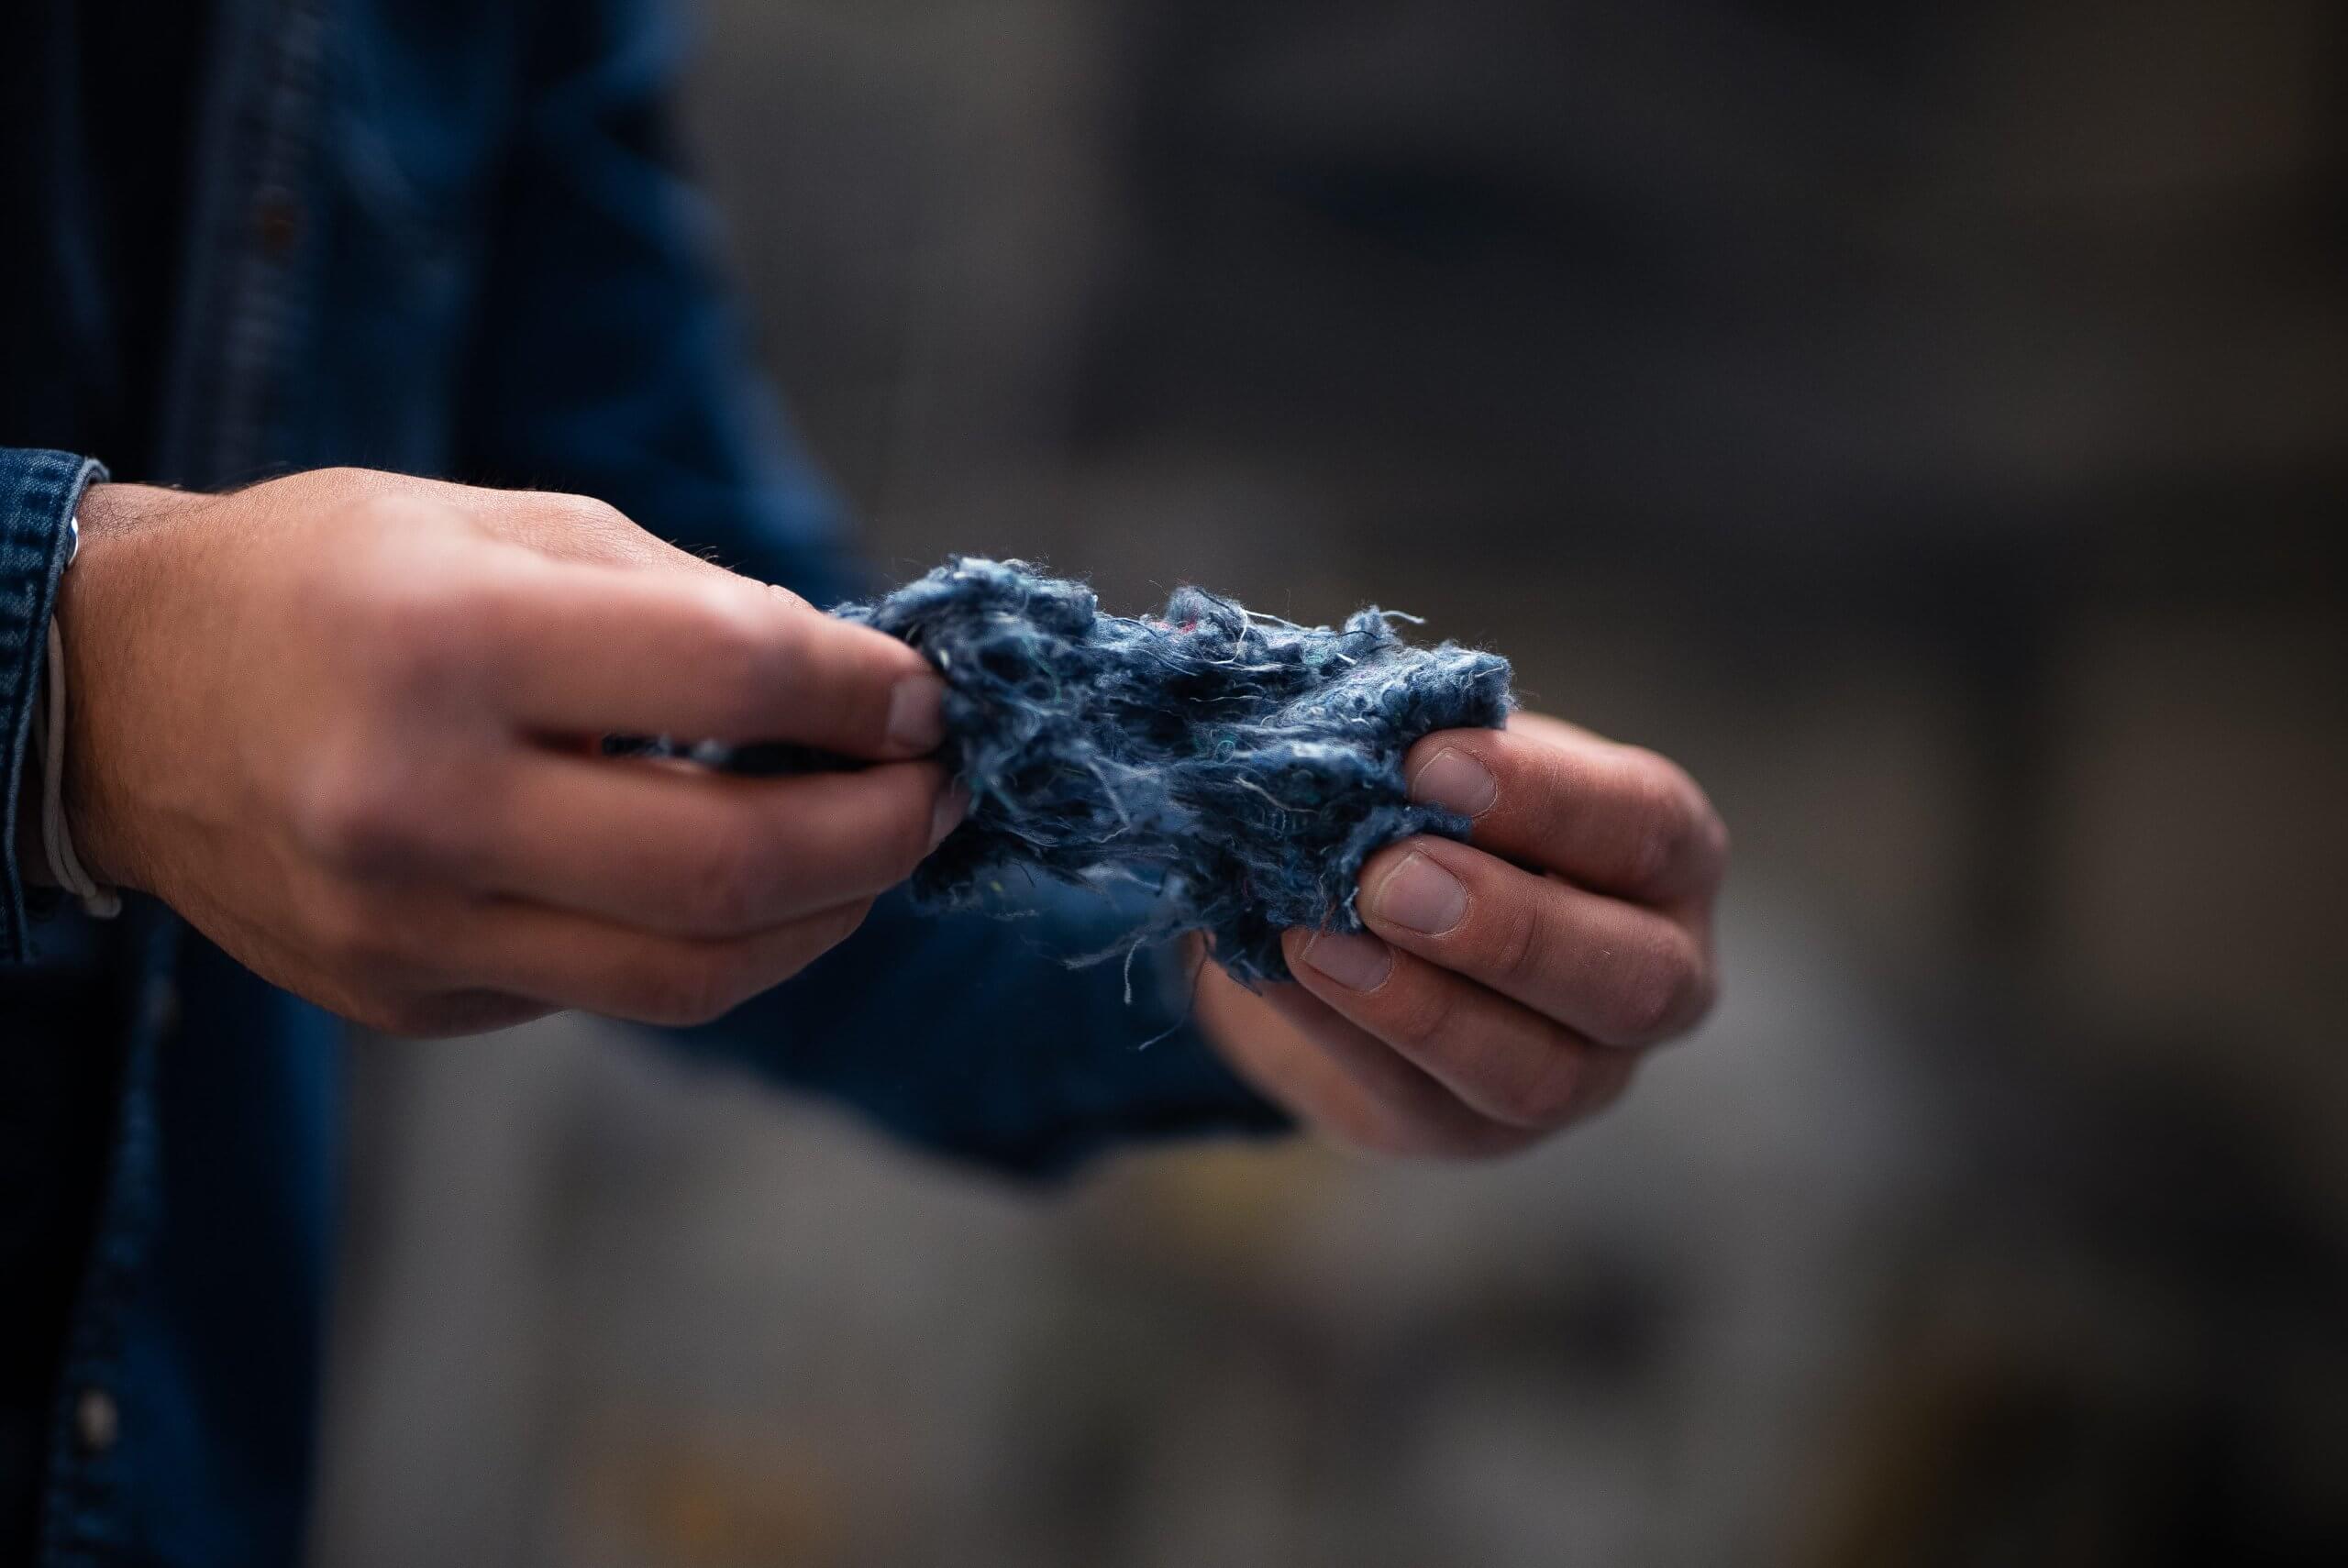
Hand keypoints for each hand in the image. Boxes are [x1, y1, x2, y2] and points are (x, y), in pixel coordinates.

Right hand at [57, 469, 960, 1035]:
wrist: (118, 697)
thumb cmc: (334, 577)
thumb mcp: (506, 523)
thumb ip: (690, 605)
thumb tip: (859, 688)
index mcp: (450, 640)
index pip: (732, 676)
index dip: (865, 693)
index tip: (927, 696)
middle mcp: (421, 803)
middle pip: (730, 869)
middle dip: (880, 835)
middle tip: (937, 793)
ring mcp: (409, 927)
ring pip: (690, 976)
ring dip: (824, 917)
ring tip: (872, 852)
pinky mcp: (410, 1001)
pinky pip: (610, 993)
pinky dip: (710, 941)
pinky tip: (741, 882)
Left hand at [1198, 712, 1724, 1156]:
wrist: (1364, 909)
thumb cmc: (1432, 804)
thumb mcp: (1439, 756)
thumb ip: (1423, 744)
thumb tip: (1361, 734)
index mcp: (1667, 855)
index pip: (1648, 827)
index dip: (1546, 798)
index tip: (1428, 764)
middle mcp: (1658, 975)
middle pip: (1633, 980)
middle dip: (1507, 929)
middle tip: (1386, 880)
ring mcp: (1581, 1073)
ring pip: (1536, 1074)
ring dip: (1420, 1008)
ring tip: (1315, 939)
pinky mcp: (1474, 1129)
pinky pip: (1419, 1100)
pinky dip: (1338, 1033)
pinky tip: (1274, 974)